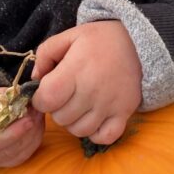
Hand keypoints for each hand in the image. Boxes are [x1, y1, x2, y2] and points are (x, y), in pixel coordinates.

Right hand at [0, 83, 43, 168]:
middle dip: (27, 131)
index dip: (13, 132)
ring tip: (37, 115)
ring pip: (17, 156)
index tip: (29, 119)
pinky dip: (30, 142)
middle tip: (37, 110)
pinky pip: (19, 156)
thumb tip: (24, 99)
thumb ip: (0, 98)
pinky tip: (34, 125)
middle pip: (8, 151)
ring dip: (32, 136)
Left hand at [31, 21, 141, 144]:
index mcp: (76, 70)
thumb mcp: (69, 36)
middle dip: (56, 109)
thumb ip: (45, 53)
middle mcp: (92, 90)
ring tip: (78, 106)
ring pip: (79, 130)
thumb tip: (35, 78)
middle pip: (60, 118)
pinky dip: (95, 133)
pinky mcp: (124, 113)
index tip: (46, 92)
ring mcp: (110, 105)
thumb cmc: (100, 40)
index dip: (40, 99)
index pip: (47, 99)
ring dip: (73, 122)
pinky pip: (105, 137)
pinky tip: (93, 119)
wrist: (138, 42)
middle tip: (64, 96)